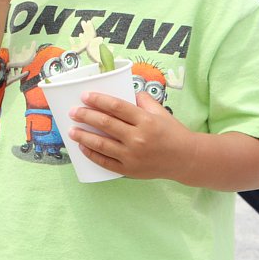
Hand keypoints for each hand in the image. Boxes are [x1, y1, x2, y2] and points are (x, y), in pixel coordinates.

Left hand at [68, 91, 195, 180]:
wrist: (186, 159)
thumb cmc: (172, 132)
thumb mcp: (160, 111)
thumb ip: (142, 100)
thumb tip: (123, 89)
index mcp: (145, 120)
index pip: (116, 107)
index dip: (98, 100)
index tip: (84, 96)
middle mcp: (138, 138)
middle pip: (105, 124)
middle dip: (85, 116)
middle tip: (73, 112)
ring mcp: (133, 156)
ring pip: (101, 144)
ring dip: (83, 136)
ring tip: (71, 130)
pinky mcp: (130, 170)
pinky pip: (105, 162)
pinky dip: (91, 154)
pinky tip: (82, 147)